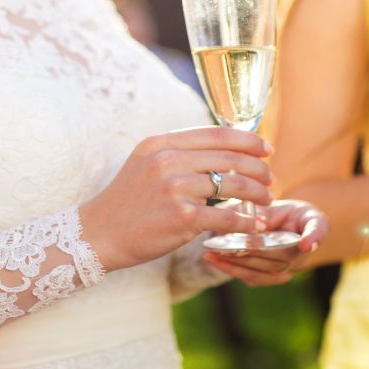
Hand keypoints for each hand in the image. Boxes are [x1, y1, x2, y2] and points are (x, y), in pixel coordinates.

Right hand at [79, 127, 274, 271]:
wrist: (97, 234)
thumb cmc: (126, 202)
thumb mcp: (145, 163)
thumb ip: (177, 153)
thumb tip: (219, 149)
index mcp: (162, 143)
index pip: (217, 134)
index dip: (248, 140)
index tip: (266, 148)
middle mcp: (169, 161)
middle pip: (230, 158)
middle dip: (258, 168)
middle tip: (271, 179)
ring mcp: (176, 188)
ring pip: (233, 185)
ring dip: (257, 193)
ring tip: (266, 200)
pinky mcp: (182, 217)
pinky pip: (226, 216)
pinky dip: (245, 221)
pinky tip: (254, 225)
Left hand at [201, 200, 328, 286]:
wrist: (273, 223)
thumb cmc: (276, 208)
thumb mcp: (275, 202)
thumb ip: (267, 211)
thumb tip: (256, 223)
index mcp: (314, 223)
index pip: (318, 230)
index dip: (314, 238)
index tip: (305, 244)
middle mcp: (305, 250)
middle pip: (280, 256)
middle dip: (254, 252)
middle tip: (230, 245)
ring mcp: (290, 267)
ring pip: (265, 270)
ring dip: (237, 263)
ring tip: (213, 252)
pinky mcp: (272, 276)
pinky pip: (254, 277)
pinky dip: (232, 269)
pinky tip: (213, 259)